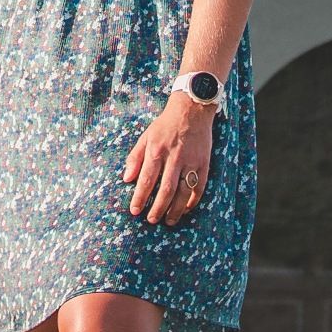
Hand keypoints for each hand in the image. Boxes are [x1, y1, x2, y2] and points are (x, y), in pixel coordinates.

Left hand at [124, 90, 214, 224]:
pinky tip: (186, 209)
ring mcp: (191, 161)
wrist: (192, 110)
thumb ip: (135, 158)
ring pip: (184, 192)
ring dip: (176, 210)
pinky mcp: (204, 163)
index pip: (147, 180)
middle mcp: (174, 157)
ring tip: (168, 221)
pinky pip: (199, 187)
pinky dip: (193, 201)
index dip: (140, 197)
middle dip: (157, 208)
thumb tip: (126, 179)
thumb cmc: (165, 125)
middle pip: (166, 190)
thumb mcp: (145, 137)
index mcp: (157, 150)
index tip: (135, 211)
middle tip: (151, 220)